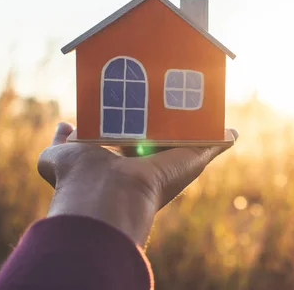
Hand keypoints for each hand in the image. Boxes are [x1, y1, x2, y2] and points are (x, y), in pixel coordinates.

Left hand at [37, 123, 236, 245]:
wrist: (106, 194)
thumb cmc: (80, 177)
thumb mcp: (60, 154)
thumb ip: (61, 141)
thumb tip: (64, 124)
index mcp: (123, 164)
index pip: (133, 141)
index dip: (136, 126)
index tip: (141, 109)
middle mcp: (149, 165)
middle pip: (165, 141)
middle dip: (172, 124)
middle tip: (178, 99)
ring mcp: (173, 163)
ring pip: (192, 142)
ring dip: (201, 128)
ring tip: (207, 103)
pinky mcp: (193, 158)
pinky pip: (214, 145)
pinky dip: (225, 138)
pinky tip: (232, 129)